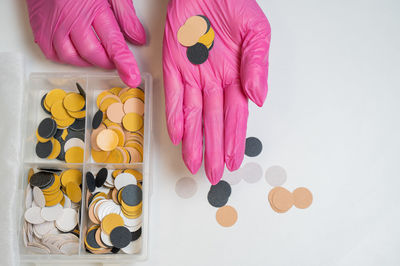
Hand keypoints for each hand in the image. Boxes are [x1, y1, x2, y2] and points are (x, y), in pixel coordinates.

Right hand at [26, 0, 145, 86]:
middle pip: (91, 52)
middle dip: (106, 62)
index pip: (113, 42)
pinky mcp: (40, 27)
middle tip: (115, 62)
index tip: (132, 76)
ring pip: (71, 57)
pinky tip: (76, 53)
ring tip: (97, 55)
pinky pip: (52, 54)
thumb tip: (138, 38)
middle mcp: (70, 17)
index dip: (124, 62)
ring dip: (87, 62)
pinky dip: (66, 59)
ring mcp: (53, 24)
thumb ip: (126, 16)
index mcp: (92, 6)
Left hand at [163, 0, 270, 183]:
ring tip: (192, 164)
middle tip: (212, 173)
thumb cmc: (233, 4)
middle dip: (213, 148)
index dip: (234, 139)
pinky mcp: (172, 66)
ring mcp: (193, 75)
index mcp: (237, 76)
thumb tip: (259, 98)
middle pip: (213, 121)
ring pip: (192, 115)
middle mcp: (215, 81)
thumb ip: (258, 65)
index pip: (235, 115)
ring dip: (192, 140)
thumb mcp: (256, 33)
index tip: (233, 161)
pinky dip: (174, 115)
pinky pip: (173, 95)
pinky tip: (176, 135)